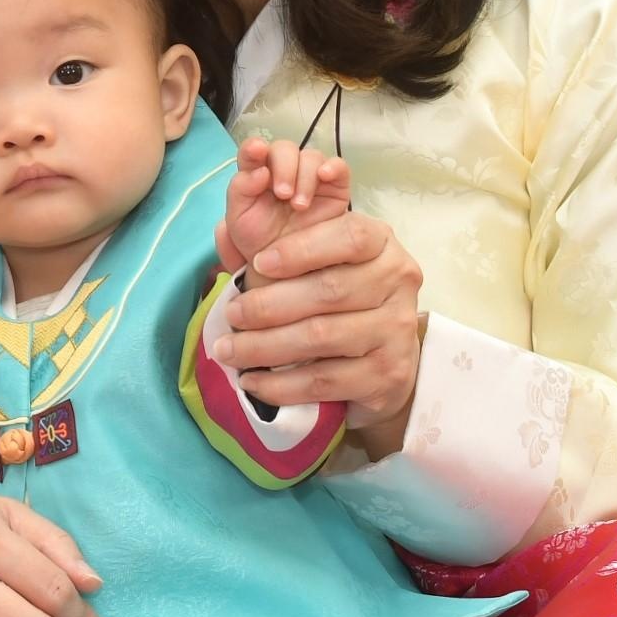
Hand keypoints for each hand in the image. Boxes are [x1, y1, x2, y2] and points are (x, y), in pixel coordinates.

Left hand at [213, 207, 426, 432]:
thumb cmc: (336, 302)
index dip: (301, 249)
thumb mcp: (312, 265)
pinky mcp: (387, 375)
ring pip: (321, 337)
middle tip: (230, 315)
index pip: (349, 236)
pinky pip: (323, 380)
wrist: (382, 362)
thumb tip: (219, 232)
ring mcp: (396, 330)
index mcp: (380, 244)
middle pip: (329, 290)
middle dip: (268, 305)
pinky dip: (280, 384)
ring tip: (228, 351)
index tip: (258, 263)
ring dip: (265, 347)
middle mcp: (398, 281)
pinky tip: (252, 382)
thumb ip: (269, 249)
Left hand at [216, 140, 352, 275]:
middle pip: (285, 149)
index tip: (256, 152)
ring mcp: (310, 178)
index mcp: (257, 175)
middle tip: (282, 194)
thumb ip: (240, 191)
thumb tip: (259, 170)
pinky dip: (333, 166)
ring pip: (311, 157)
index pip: (254, 151)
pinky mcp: (335, 188)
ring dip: (304, 176)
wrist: (285, 272)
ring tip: (299, 205)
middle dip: (283, 167)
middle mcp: (284, 171)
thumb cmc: (259, 245)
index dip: (254, 147)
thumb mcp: (239, 221)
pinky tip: (325, 175)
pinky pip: (339, 168)